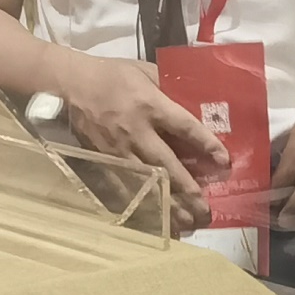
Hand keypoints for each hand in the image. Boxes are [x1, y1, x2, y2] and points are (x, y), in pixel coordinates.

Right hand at [59, 51, 226, 230]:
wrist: (71, 84)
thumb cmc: (112, 75)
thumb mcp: (145, 71)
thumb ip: (170, 85)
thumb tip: (197, 100)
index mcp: (150, 105)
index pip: (184, 127)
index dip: (205, 144)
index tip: (223, 161)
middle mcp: (136, 131)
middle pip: (167, 164)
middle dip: (188, 189)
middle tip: (206, 209)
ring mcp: (119, 149)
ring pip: (147, 182)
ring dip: (168, 205)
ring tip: (188, 223)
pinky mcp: (104, 160)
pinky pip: (125, 187)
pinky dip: (142, 205)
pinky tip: (156, 220)